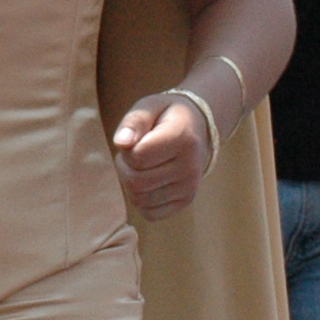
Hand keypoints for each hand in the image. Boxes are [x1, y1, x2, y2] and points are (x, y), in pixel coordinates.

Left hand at [111, 93, 214, 220]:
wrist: (198, 128)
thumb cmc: (167, 115)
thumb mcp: (150, 106)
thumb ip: (134, 121)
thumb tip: (121, 143)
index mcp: (182, 139)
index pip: (137, 157)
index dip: (127, 149)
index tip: (136, 139)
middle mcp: (190, 168)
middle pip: (136, 182)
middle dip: (124, 167)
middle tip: (133, 154)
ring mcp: (190, 188)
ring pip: (140, 200)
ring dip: (130, 184)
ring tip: (141, 166)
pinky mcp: (186, 202)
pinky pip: (151, 214)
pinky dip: (141, 201)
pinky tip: (147, 182)